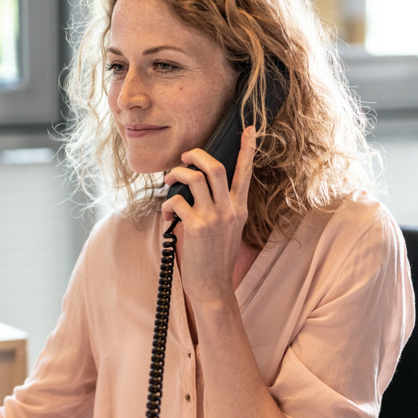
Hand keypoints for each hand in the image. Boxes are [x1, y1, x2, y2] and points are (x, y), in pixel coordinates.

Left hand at [162, 126, 257, 305]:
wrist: (214, 288)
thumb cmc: (216, 260)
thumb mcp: (228, 230)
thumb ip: (220, 208)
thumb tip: (196, 188)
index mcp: (240, 208)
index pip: (246, 173)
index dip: (247, 149)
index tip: (249, 129)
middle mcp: (230, 210)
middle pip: (215, 167)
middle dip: (196, 155)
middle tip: (185, 156)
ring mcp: (215, 218)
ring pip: (195, 179)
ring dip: (176, 174)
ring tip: (168, 181)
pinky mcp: (197, 228)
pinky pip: (177, 202)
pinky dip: (168, 205)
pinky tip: (168, 217)